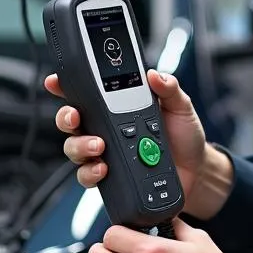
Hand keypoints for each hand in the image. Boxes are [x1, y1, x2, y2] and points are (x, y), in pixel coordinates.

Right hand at [45, 68, 209, 204]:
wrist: (197, 171)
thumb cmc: (185, 136)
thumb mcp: (181, 107)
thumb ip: (169, 89)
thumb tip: (154, 75)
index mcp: (118, 108)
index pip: (86, 94)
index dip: (65, 86)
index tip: (55, 82)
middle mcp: (106, 129)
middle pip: (71, 122)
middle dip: (66, 117)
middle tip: (76, 117)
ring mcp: (106, 154)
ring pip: (74, 149)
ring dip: (80, 146)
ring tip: (99, 146)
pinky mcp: (110, 177)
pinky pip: (87, 176)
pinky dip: (91, 172)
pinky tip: (104, 168)